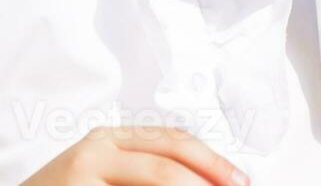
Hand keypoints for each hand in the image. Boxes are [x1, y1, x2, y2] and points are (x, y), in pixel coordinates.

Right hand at [21, 124, 247, 184]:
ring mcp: (81, 179)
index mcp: (110, 139)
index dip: (212, 163)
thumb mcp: (105, 170)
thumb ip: (145, 170)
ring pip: (151, 184)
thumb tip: (205, 179)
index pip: (173, 142)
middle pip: (164, 167)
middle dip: (206, 183)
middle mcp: (95, 152)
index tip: (240, 182)